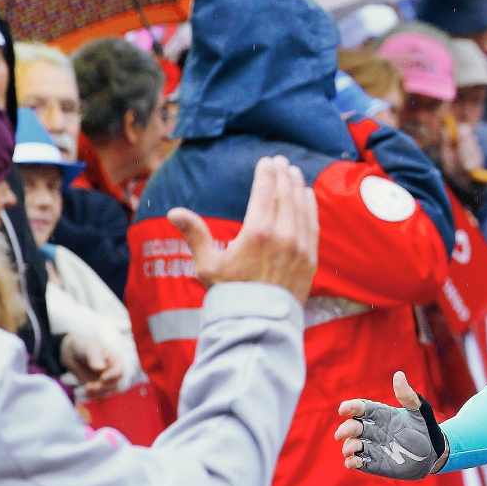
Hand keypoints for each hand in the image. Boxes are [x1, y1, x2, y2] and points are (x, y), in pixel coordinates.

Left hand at [60, 334, 122, 397]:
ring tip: (86, 389)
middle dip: (103, 387)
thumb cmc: (84, 347)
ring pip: (107, 391)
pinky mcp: (97, 386)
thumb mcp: (89, 349)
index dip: (112, 376)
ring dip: (97, 393)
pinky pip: (98, 394)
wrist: (72, 354)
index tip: (102, 378)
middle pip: (114, 384)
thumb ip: (95, 358)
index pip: (118, 372)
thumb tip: (101, 369)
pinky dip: (93, 396)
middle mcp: (112, 372)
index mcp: (114, 361)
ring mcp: (105, 380)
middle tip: (90, 386)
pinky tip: (86, 394)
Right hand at [167, 156, 318, 303]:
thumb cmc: (230, 295)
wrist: (258, 323)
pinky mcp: (310, 259)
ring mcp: (300, 247)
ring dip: (298, 187)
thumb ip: (195, 234)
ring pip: (302, 207)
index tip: (267, 161)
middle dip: (283, 175)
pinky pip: (312, 225)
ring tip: (295, 173)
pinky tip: (308, 196)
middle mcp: (283, 235)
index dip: (266, 174)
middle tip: (281, 162)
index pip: (265, 192)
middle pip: (286, 194)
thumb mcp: (207, 265)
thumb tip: (174, 212)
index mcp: (258, 231)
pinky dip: (310, 207)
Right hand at [335, 371, 447, 479]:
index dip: (350, 407)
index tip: (343, 409)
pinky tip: (352, 462)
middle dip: (345, 429)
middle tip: (340, 434)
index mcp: (380, 414)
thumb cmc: (425, 427)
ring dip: (348, 447)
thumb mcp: (420, 410)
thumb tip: (398, 375)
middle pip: (352, 427)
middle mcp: (373, 430)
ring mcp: (373, 446)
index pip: (361, 408)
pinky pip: (359, 462)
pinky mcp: (374, 463)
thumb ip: (407, 395)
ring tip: (349, 450)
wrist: (434, 453)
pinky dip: (352, 462)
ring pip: (353, 445)